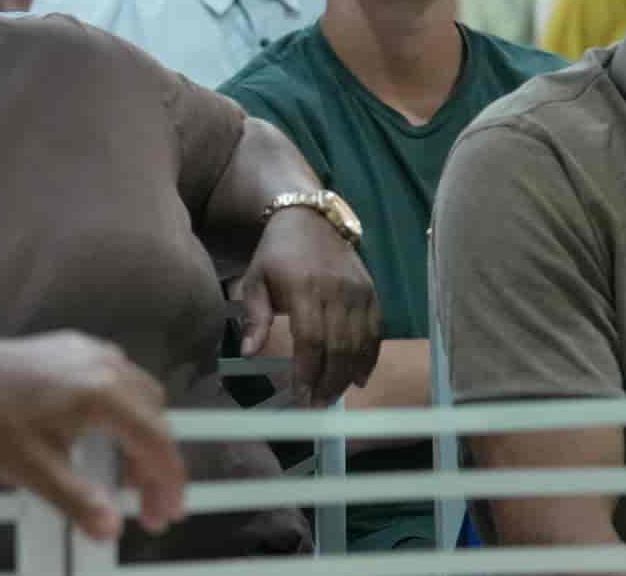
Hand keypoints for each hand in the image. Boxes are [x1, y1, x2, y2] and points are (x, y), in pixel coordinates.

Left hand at [0, 332, 184, 541]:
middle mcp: (110, 367)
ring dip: (143, 438)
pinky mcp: (83, 349)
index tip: (169, 510)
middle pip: (155, 421)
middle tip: (147, 505)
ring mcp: (98, 353)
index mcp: (104, 396)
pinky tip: (105, 435)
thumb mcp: (31, 468)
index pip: (156, 442)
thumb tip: (110, 527)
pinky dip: (126, 413)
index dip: (168, 481)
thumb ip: (76, 499)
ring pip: (143, 399)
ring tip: (124, 476)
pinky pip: (123, 381)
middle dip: (156, 467)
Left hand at [235, 209, 379, 405]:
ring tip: (334, 396)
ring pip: (360, 341)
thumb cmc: (277, 254)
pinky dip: (370, 357)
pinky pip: (376, 330)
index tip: (301, 396)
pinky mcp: (372, 291)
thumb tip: (249, 354)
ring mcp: (359, 290)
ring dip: (348, 374)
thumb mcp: (255, 280)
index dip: (308, 370)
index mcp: (305, 287)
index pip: (311, 337)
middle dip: (329, 380)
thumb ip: (255, 317)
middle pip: (339, 345)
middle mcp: (337, 289)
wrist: (311, 220)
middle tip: (317, 405)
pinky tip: (359, 378)